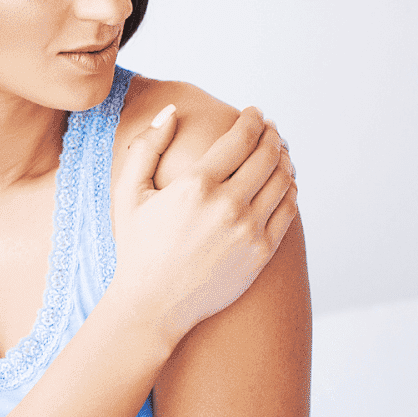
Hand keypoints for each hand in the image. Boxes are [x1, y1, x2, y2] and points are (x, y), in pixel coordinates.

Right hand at [111, 105, 298, 344]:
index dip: (253, 120)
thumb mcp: (127, 194)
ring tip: (278, 154)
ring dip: (285, 159)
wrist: (152, 305)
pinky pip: (288, 210)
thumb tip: (172, 111)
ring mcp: (249, 230)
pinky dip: (290, 190)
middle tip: (270, 129)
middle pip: (269, 154)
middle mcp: (228, 205)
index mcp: (196, 185)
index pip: (241, 137)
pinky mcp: (261, 252)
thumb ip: (146, 146)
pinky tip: (282, 184)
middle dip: (273, 135)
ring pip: (284, 180)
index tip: (254, 114)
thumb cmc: (137, 247)